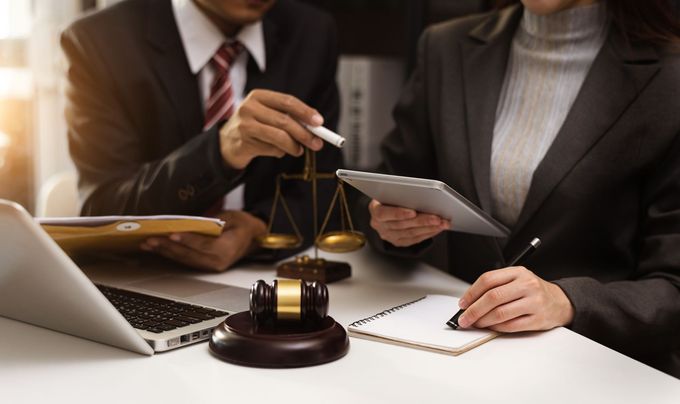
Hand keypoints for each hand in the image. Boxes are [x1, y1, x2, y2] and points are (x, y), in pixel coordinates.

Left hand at [140, 210, 266, 271]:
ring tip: (149, 243)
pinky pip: (183, 260)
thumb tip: (191, 222)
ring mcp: (209, 266)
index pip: (205, 246)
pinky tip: (157, 248)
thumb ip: (214, 221)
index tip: (173, 234)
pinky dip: (169, 253)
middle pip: (189, 255)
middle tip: (152, 239)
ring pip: (183, 259)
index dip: (188, 240)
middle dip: (168, 246)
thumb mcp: (232, 217)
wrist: (251, 236)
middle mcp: (217, 262)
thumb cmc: (241, 225)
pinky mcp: (202, 265)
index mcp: (227, 250)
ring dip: (164, 251)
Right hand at [219, 89, 324, 168]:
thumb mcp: (268, 115)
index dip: (305, 112)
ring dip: (294, 146)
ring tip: (299, 150)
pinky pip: (271, 149)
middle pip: (284, 120)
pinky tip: (279, 151)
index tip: (319, 122)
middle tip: (317, 143)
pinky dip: (280, 152)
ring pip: (279, 137)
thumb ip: (288, 117)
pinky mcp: (244, 142)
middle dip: (304, 133)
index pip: (287, 101)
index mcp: (258, 96)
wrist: (228, 142)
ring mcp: (244, 125)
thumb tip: (315, 127)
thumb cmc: (254, 126)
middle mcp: (249, 107)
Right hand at [368, 199, 449, 246]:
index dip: (399, 213)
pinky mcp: (399, 242)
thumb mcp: (389, 192)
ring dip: (429, 228)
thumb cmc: (389, 198)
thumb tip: (419, 195)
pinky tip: (437, 228)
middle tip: (437, 217)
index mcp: (375, 211)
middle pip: (402, 225)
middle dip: (422, 221)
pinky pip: (415, 239)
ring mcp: (389, 235)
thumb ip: (399, 194)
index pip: (384, 214)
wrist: (384, 210)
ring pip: (411, 233)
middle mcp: (380, 226)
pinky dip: (428, 233)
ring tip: (442, 222)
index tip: (413, 212)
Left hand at [456, 266, 573, 331]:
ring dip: (483, 321)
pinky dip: (497, 328)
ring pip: (500, 313)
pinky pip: (511, 326)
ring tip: (476, 323)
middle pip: (492, 297)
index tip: (462, 303)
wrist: (561, 302)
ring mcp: (534, 302)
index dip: (471, 293)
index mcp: (518, 272)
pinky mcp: (537, 319)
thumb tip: (470, 301)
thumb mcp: (517, 280)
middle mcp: (527, 285)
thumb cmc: (533, 291)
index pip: (488, 279)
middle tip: (464, 318)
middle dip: (473, 310)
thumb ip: (495, 286)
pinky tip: (491, 327)